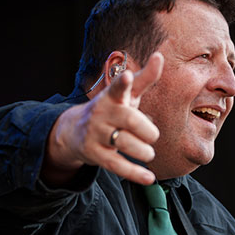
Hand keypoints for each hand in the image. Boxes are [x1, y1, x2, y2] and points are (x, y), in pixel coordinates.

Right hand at [43, 52, 163, 185]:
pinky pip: (117, 165)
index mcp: (111, 96)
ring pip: (124, 143)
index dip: (123, 83)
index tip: (127, 76)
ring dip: (143, 151)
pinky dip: (135, 173)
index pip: (117, 87)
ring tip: (149, 153)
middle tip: (153, 136)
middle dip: (147, 130)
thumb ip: (145, 78)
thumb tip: (160, 56)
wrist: (74, 132)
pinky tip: (149, 178)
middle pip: (129, 119)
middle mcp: (102, 113)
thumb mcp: (126, 94)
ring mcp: (96, 134)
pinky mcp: (94, 154)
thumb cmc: (111, 109)